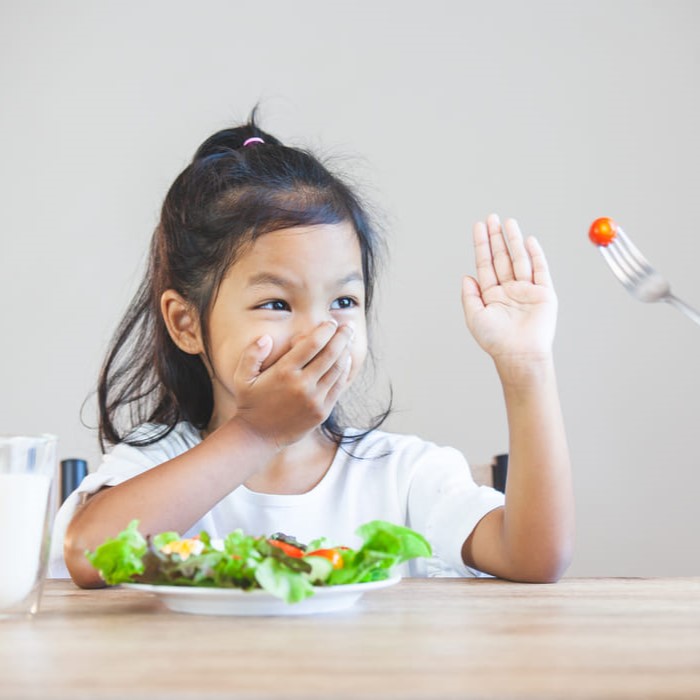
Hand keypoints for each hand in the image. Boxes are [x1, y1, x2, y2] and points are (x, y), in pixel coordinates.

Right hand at [230, 321, 353, 447]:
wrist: (258, 436)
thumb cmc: (250, 402)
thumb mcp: (242, 377)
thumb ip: (251, 354)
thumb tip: (266, 338)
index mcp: (284, 372)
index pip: (312, 344)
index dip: (325, 331)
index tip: (331, 322)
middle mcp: (302, 385)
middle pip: (330, 354)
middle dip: (342, 337)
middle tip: (348, 326)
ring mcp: (314, 399)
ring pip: (337, 370)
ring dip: (346, 352)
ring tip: (349, 339)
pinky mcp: (322, 411)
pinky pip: (338, 387)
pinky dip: (344, 371)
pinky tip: (346, 360)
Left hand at [461, 215, 556, 364]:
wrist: (519, 354)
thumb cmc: (496, 341)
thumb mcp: (474, 317)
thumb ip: (469, 296)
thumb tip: (466, 276)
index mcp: (491, 295)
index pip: (485, 264)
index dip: (482, 245)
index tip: (479, 227)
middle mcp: (509, 290)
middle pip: (502, 257)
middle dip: (497, 237)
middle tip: (492, 217)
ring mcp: (526, 290)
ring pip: (519, 259)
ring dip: (514, 240)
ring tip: (509, 222)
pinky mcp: (543, 293)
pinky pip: (540, 269)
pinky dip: (535, 254)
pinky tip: (528, 240)